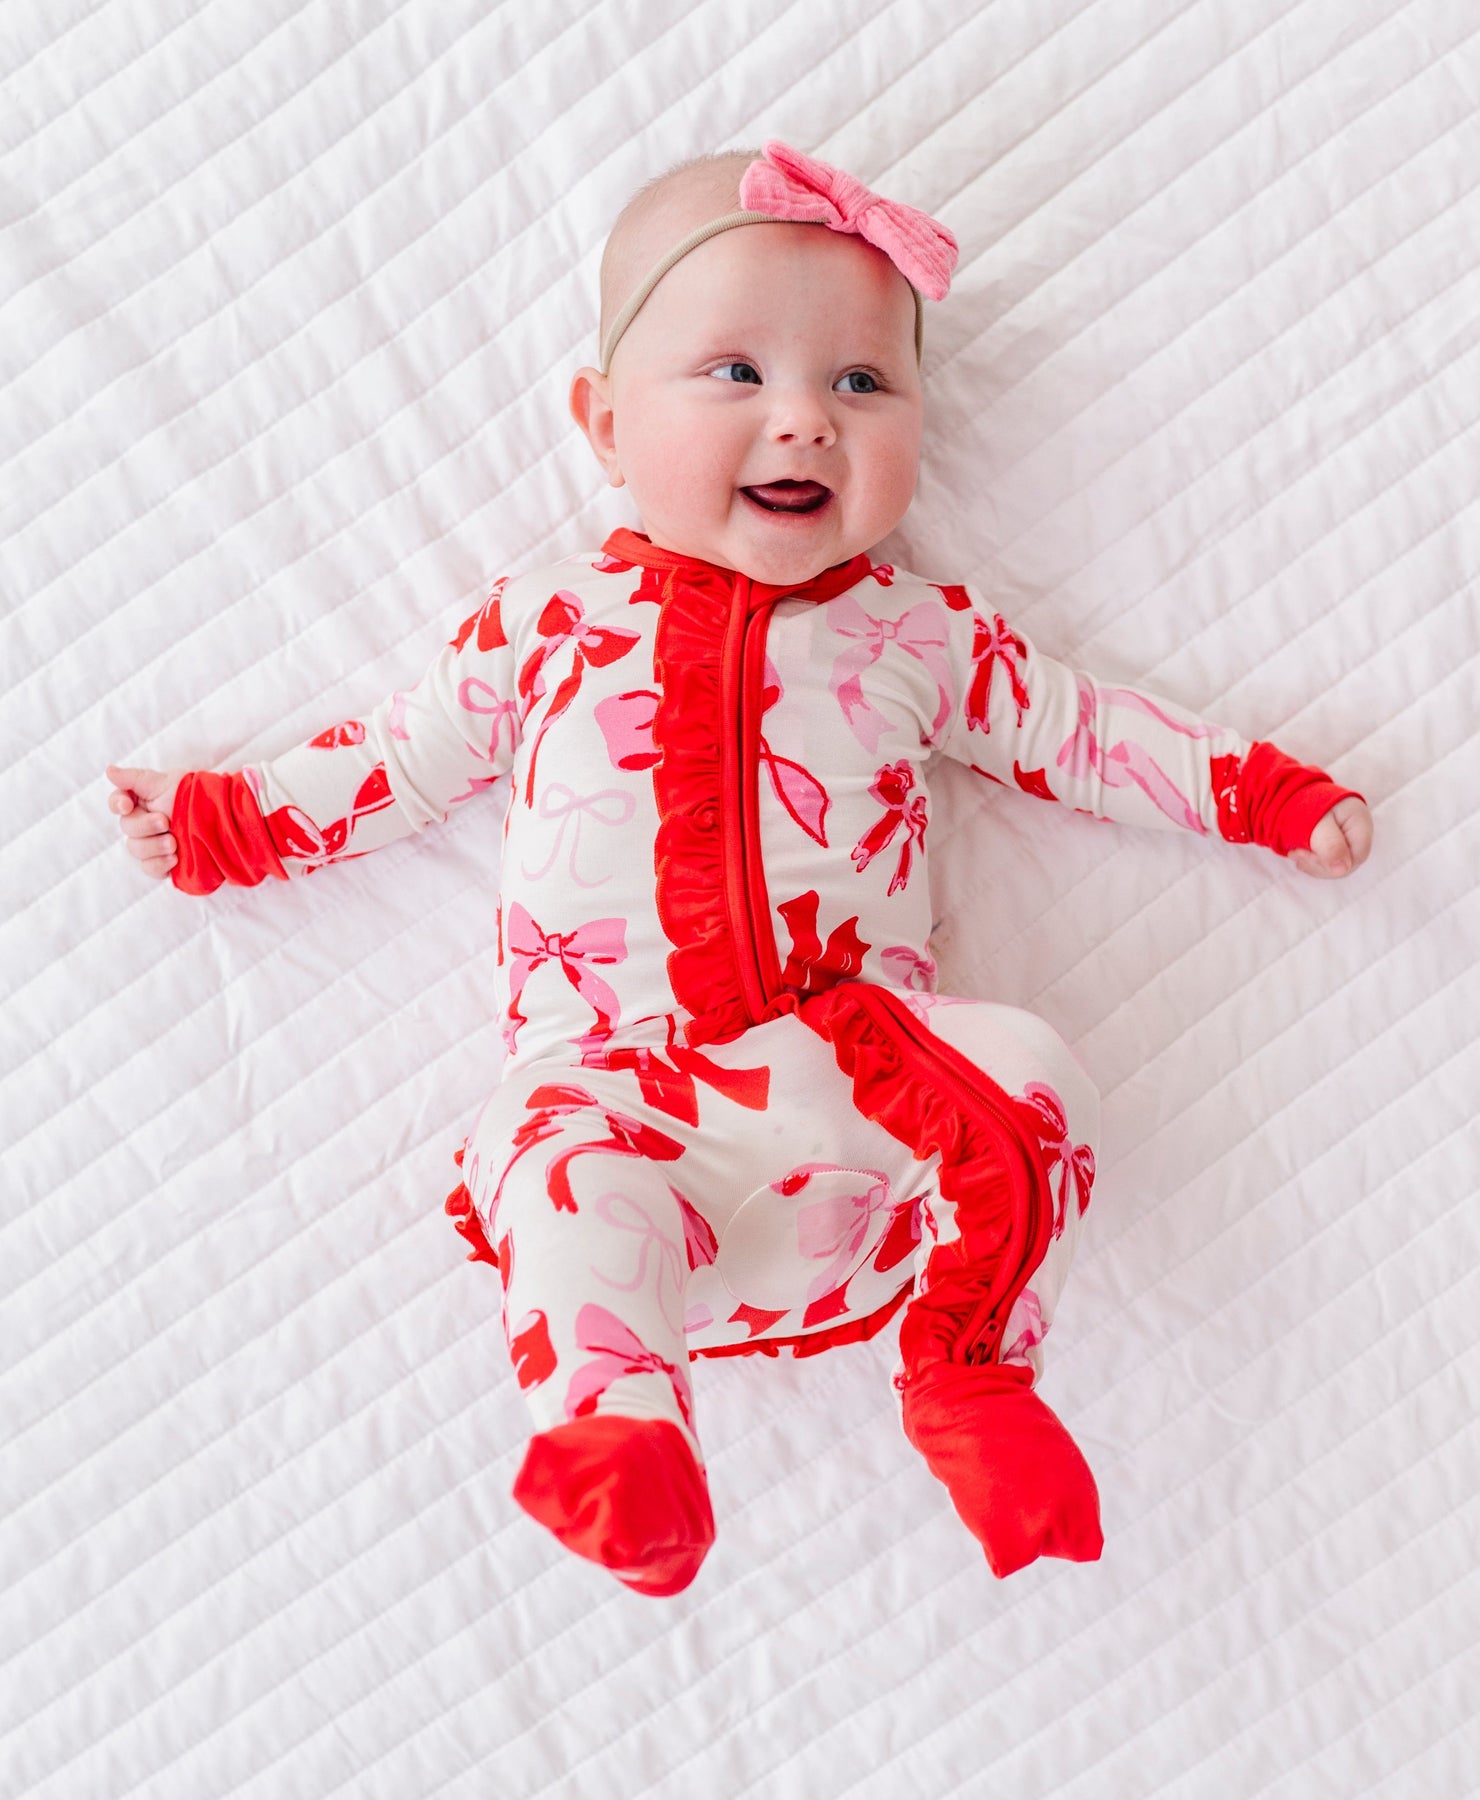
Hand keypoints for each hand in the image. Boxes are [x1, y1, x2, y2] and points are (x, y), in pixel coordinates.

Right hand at [105, 764, 187, 880]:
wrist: (223, 818)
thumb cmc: (194, 794)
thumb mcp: (165, 782)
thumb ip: (135, 779)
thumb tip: (109, 771)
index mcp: (142, 801)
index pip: (117, 803)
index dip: (117, 804)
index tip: (126, 805)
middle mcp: (144, 823)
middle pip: (127, 828)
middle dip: (145, 826)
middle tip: (165, 822)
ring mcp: (153, 843)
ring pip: (136, 850)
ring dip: (153, 846)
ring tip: (174, 842)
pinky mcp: (164, 862)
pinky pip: (150, 868)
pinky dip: (159, 864)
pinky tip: (174, 858)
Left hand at [1289, 795, 1371, 879]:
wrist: (1291, 792)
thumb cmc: (1305, 804)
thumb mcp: (1316, 824)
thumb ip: (1330, 846)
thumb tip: (1342, 870)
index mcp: (1360, 821)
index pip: (1358, 855)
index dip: (1333, 862)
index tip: (1304, 854)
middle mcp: (1359, 831)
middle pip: (1348, 862)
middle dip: (1319, 864)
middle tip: (1295, 853)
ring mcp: (1349, 837)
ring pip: (1337, 865)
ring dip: (1313, 864)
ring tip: (1294, 853)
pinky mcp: (1338, 842)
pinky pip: (1329, 861)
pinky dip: (1313, 862)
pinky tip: (1299, 855)